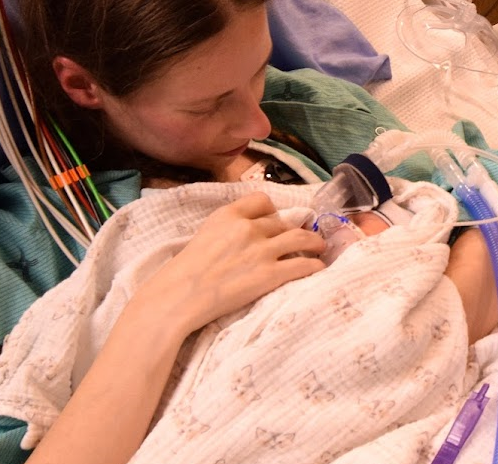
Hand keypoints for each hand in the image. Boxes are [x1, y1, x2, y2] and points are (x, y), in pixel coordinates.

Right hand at [137, 192, 326, 334]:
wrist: (177, 298)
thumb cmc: (183, 272)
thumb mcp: (203, 235)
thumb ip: (227, 228)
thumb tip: (247, 232)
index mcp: (228, 215)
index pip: (262, 201)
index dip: (273, 211)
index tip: (276, 220)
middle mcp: (247, 228)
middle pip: (282, 223)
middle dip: (294, 230)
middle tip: (303, 238)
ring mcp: (261, 250)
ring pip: (301, 238)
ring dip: (314, 243)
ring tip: (320, 247)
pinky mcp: (270, 274)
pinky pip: (303, 265)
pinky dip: (314, 265)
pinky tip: (317, 268)